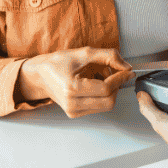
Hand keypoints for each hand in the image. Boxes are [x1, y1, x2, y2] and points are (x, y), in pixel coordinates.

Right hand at [17, 47, 134, 117]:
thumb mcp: (83, 53)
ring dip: (110, 90)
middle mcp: (71, 104)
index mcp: (71, 88)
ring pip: (106, 105)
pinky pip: (99, 106)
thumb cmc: (58, 63)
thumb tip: (127, 66)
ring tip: (100, 75)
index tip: (127, 70)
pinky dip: (103, 95)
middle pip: (109, 101)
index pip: (105, 89)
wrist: (40, 75)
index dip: (120, 79)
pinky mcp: (75, 114)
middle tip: (115, 71)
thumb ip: (108, 56)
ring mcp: (73, 111)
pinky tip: (94, 83)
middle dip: (116, 85)